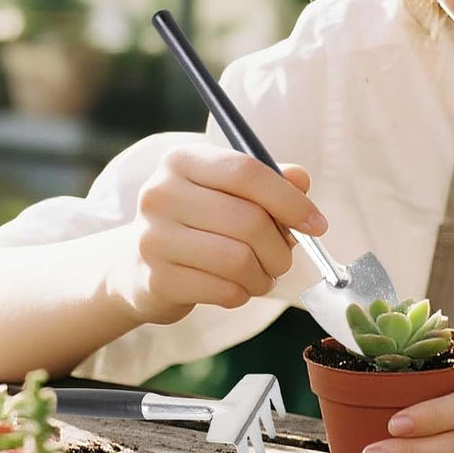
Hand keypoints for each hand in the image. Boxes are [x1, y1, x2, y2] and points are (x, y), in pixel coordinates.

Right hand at [108, 146, 328, 324]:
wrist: (137, 264)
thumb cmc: (198, 219)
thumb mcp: (230, 190)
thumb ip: (270, 181)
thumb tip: (301, 181)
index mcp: (183, 160)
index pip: (247, 173)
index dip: (290, 200)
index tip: (316, 224)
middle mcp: (161, 193)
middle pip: (248, 220)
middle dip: (280, 246)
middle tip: (284, 257)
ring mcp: (153, 238)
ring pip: (238, 260)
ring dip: (265, 274)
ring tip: (263, 274)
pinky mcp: (156, 280)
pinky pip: (223, 290)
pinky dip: (243, 292)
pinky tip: (238, 287)